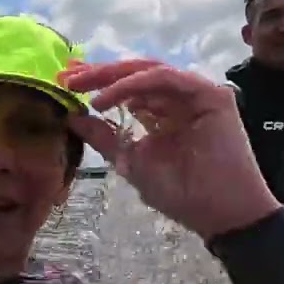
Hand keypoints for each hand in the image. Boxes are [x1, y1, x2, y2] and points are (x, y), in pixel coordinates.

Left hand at [58, 58, 280, 239]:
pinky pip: (165, 79)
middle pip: (135, 75)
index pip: (126, 90)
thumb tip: (73, 118)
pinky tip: (107, 98)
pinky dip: (133, 86)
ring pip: (148, 71)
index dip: (96, 84)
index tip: (64, 84)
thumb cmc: (180, 193)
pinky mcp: (210, 94)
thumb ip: (105, 137)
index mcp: (161, 114)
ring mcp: (195, 94)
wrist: (219, 212)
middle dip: (98, 74)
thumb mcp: (130, 161)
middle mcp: (178, 100)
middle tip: (67, 76)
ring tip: (80, 85)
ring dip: (111, 77)